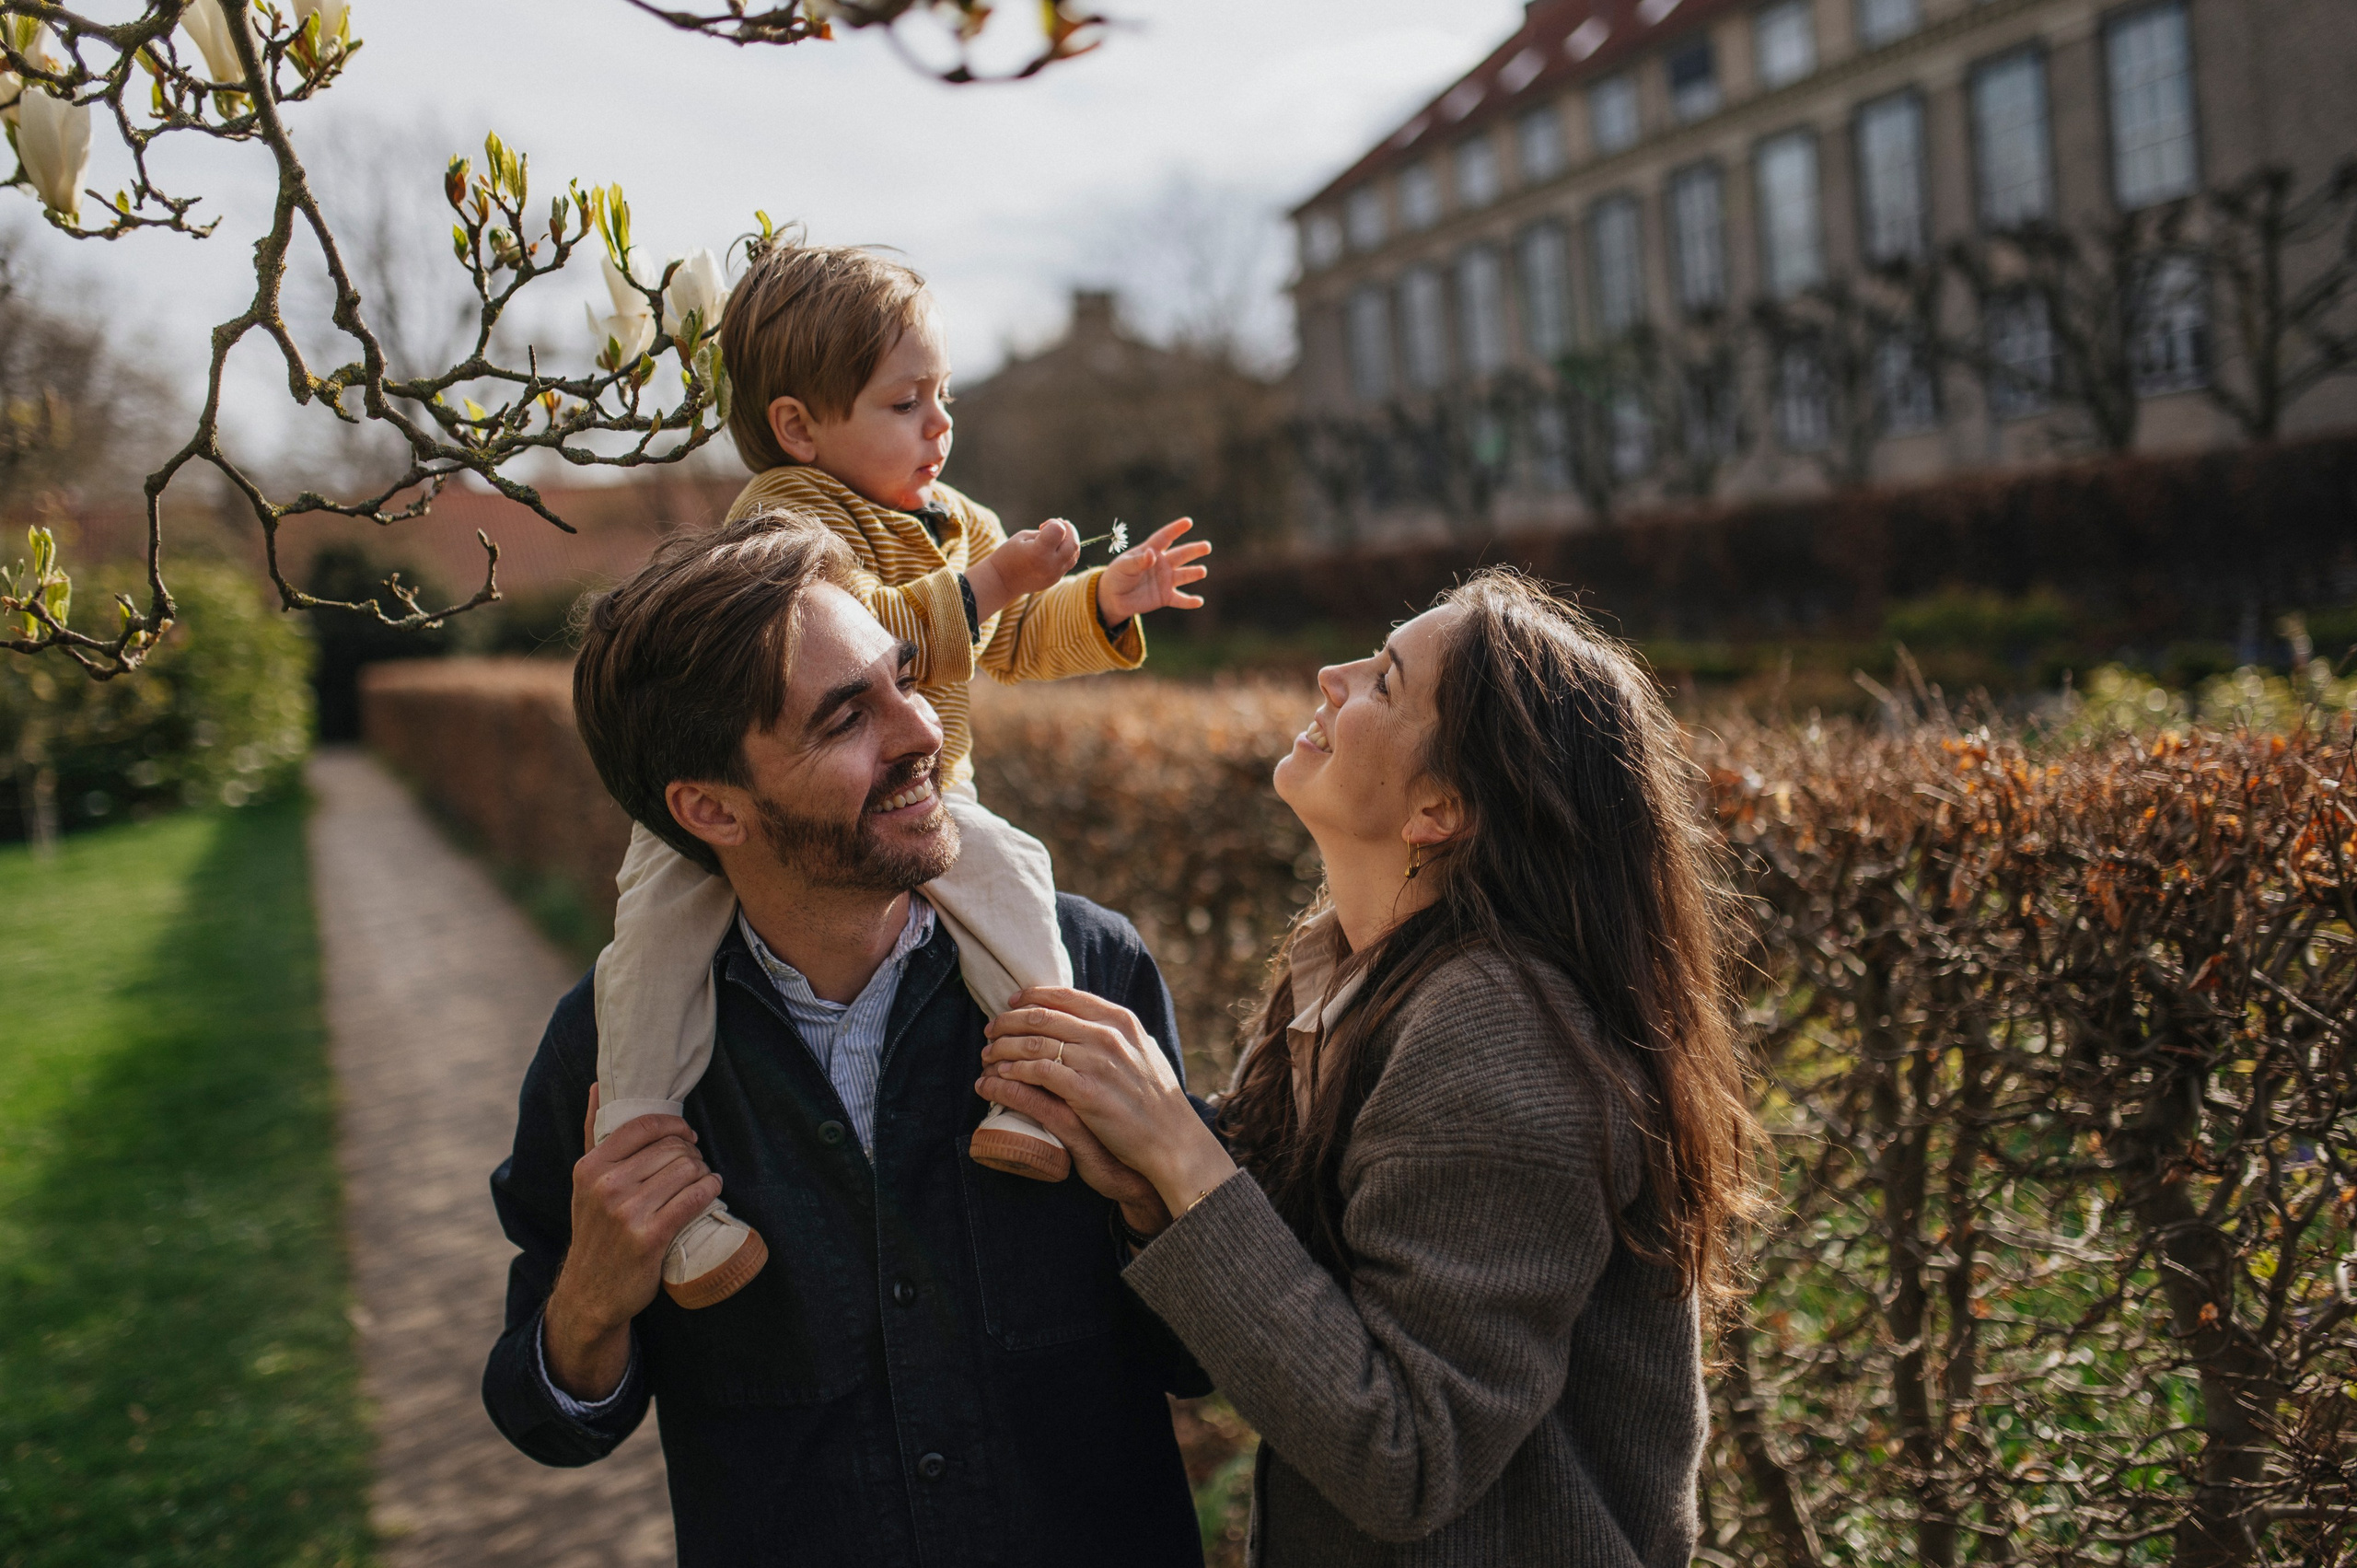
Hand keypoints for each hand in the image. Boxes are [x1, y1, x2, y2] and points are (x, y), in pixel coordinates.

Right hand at [543, 1084, 720, 1399]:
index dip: (674, 1125)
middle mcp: (606, 1186)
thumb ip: (591, 1131)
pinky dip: (709, 1189)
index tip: (686, 1135)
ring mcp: (628, 1212)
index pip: (643, 1125)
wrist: (591, 1291)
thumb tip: (597, 1084)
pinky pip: (694, 1198)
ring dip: (703, 1171)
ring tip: (702, 1178)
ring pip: (687, 1170)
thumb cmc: (595, 1229)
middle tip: (695, 1163)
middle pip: (671, 1148)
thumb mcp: (585, 1182)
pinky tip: (711, 1189)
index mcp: (589, 1167)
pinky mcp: (650, 1237)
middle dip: (691, 1152)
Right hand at [967, 518, 1080, 621]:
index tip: (1042, 527)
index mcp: (1038, 552)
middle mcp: (1050, 565)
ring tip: (1056, 535)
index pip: (1059, 530)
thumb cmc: (1008, 555)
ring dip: (1070, 540)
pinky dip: (1067, 550)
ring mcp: (1055, 574)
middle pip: (1073, 543)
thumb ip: (1045, 532)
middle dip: (1068, 529)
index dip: (1054, 523)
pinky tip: (1055, 546)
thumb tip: (1063, 530)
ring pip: (1075, 553)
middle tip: (1056, 525)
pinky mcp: (1056, 579)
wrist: (1001, 581)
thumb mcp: (1023, 537)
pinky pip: (1070, 562)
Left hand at [980, 987, 1236, 1222]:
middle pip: (1042, 1017)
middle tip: (990, 1030)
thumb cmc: (1158, 1101)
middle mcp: (1107, 1035)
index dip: (1031, 996)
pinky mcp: (1085, 1093)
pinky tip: (997, 1078)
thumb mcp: (1144, 1052)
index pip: (1065, 996)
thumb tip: (1092, 1019)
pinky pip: (1036, 1073)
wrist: (1173, 1140)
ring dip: (1003, 1048)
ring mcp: (1096, 1063)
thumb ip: (1117, 1034)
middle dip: (1009, 1021)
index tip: (1011, 1002)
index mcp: (1121, 1020)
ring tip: (987, 1056)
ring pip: (1034, 1043)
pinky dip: (1012, 1073)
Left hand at [1096, 518, 1210, 623]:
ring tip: (1202, 571)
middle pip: (1180, 555)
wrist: (1114, 597)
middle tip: (1206, 546)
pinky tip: (1199, 601)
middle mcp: (1162, 564)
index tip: (1188, 522)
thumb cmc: (1118, 576)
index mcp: (1151, 551)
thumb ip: (1138, 561)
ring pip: (1183, 575)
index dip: (1176, 529)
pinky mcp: (1165, 597)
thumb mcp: (1124, 566)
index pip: (1165, 537)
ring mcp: (1165, 580)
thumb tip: (1152, 554)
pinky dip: (1189, 601)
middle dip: (1194, 550)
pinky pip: (1179, 599)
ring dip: (1193, 573)